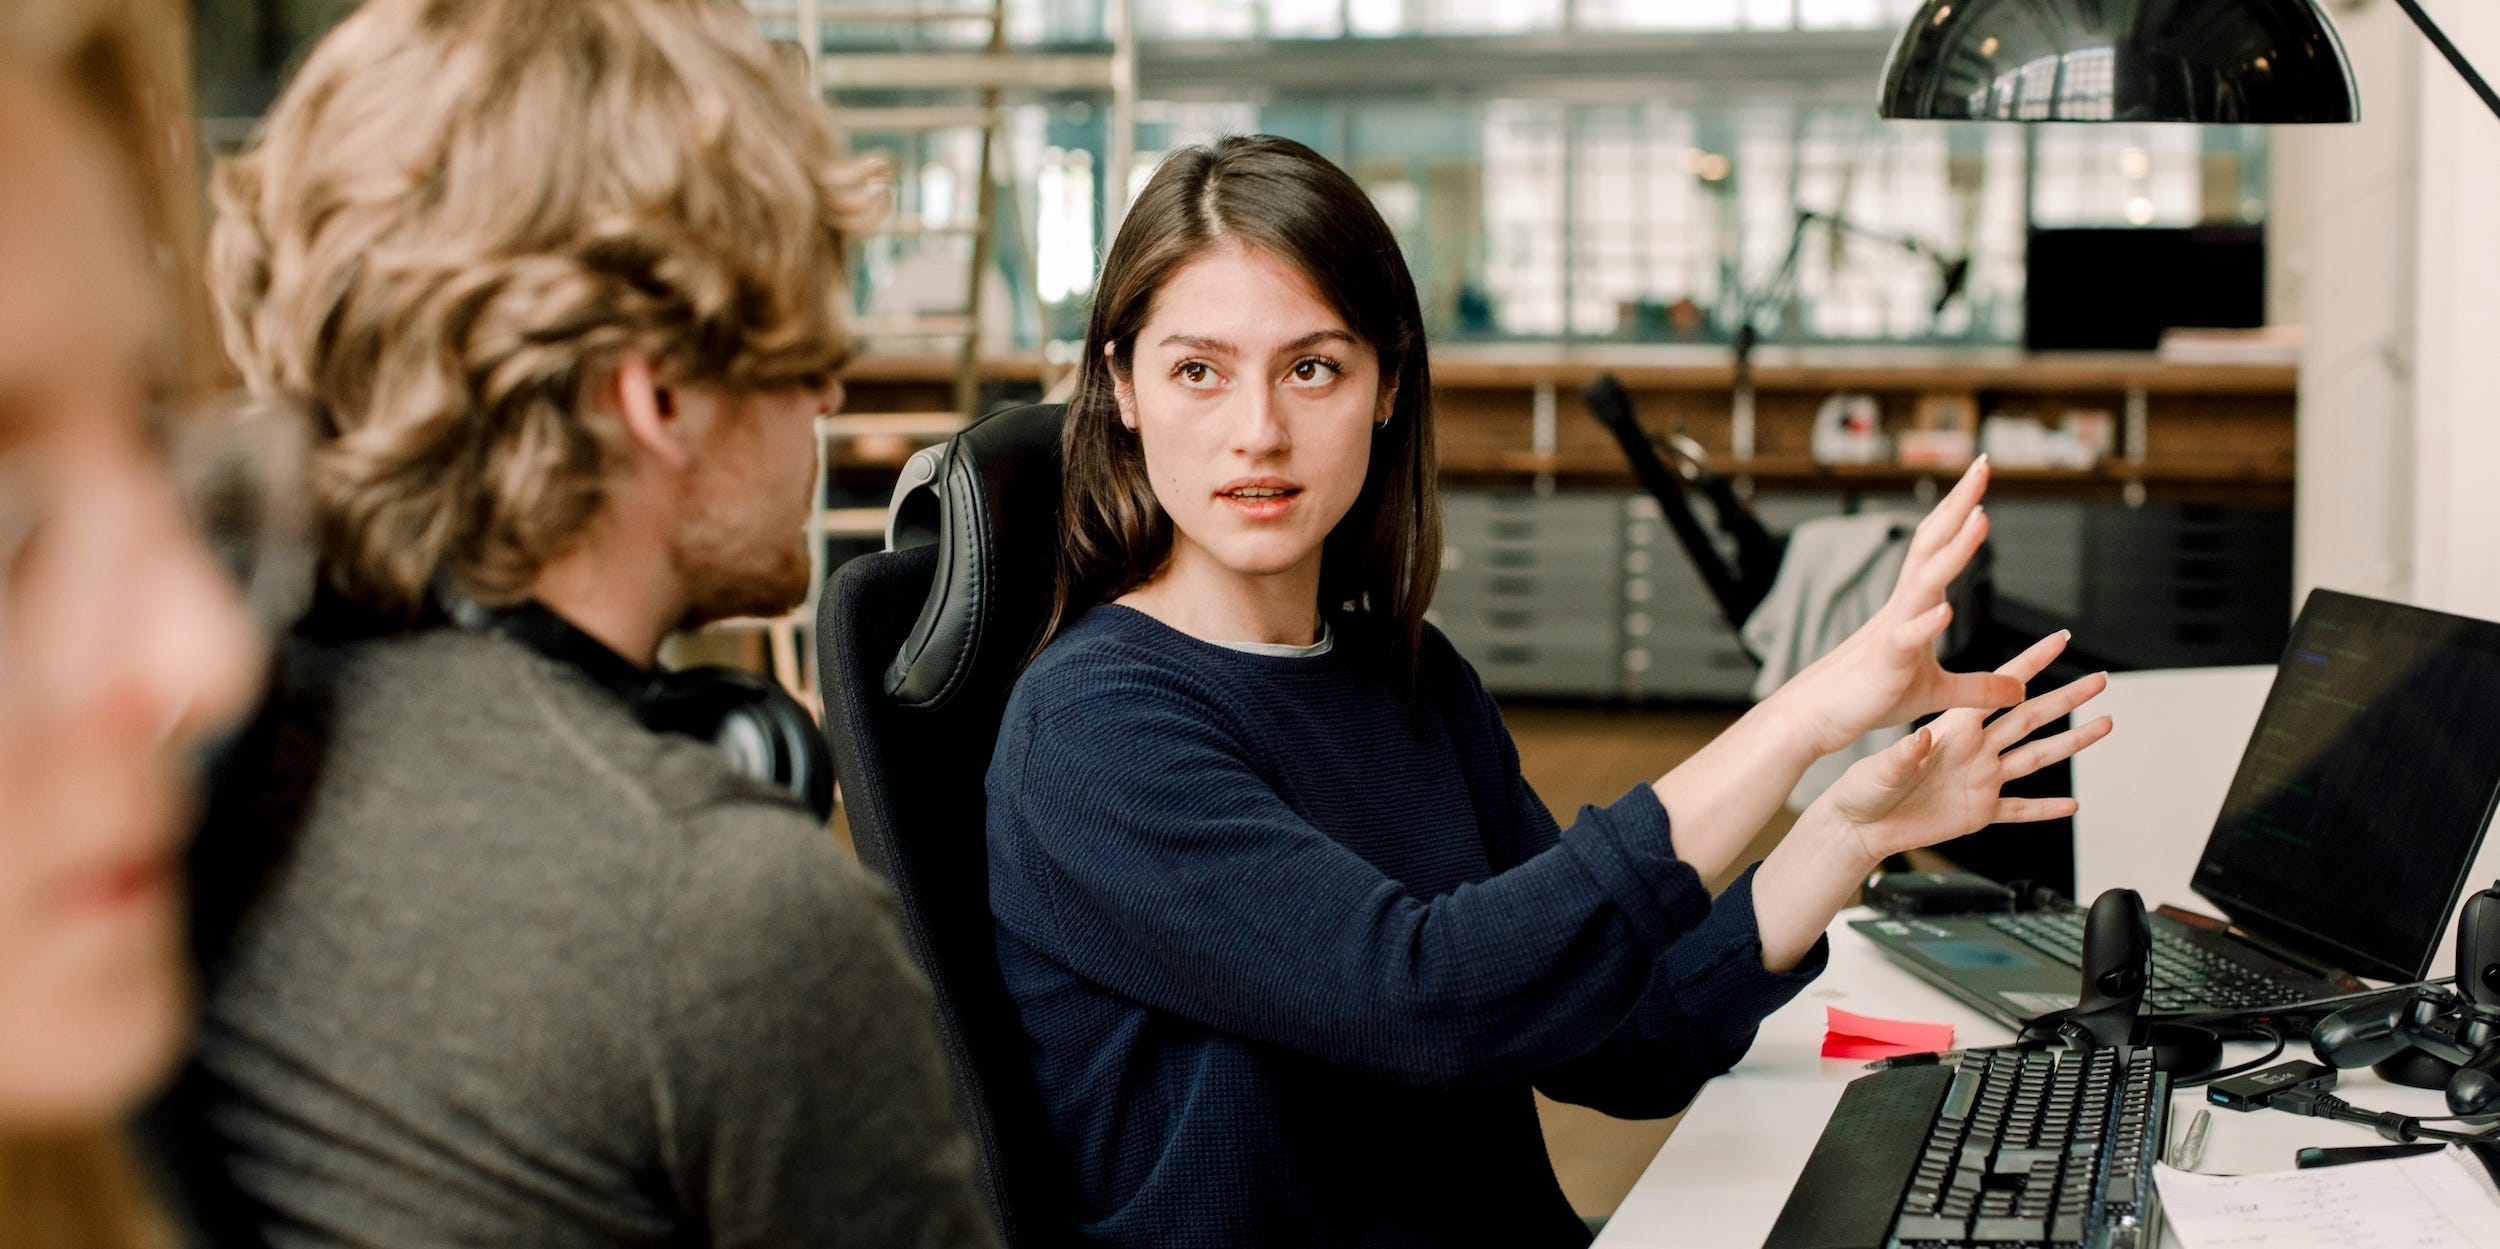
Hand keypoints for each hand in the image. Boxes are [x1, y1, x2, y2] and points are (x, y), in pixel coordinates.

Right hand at [1774, 456, 2025, 754]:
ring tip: (1981, 517)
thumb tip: (2020, 687)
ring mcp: (1893, 630)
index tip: (1982, 472)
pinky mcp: (1886, 662)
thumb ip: (1979, 688)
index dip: (1962, 509)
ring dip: (1954, 550)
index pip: (1941, 545)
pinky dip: (1926, 623)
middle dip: (1959, 503)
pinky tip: (1945, 611)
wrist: (1820, 716)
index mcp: (1915, 605)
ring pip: (1925, 581)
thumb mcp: (1937, 693)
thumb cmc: (1872, 696)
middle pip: (1932, 543)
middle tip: (1983, 464)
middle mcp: (1904, 606)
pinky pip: (1907, 638)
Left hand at [1812, 630, 2111, 868]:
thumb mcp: (1881, 769)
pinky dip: (2046, 808)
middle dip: (2067, 698)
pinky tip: (2072, 804)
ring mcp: (1981, 780)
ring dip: (2071, 743)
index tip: (2057, 639)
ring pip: (2037, 758)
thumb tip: (1922, 738)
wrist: (1860, 827)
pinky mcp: (1979, 812)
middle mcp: (1974, 750)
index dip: (2029, 663)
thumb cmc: (1863, 790)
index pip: (1999, 689)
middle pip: (2031, 717)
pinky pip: (2020, 810)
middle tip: (2099, 680)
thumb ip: (1905, 755)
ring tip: (2104, 725)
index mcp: (1952, 729)